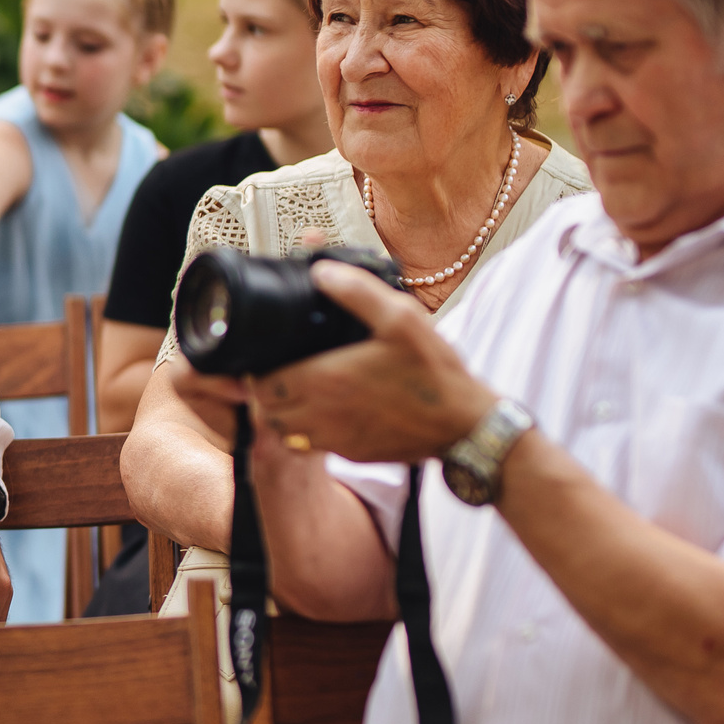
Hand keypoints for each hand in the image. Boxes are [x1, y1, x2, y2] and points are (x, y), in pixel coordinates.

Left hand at [246, 262, 497, 463]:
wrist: (465, 425)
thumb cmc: (434, 373)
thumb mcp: (401, 318)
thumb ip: (358, 292)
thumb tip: (320, 270)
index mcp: (325, 380)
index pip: (262, 383)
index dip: (257, 370)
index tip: (269, 354)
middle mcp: (322, 415)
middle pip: (267, 409)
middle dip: (265, 390)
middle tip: (280, 368)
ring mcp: (335, 439)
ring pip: (284, 431)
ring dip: (282, 412)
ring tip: (297, 388)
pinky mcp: (351, 453)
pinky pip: (311, 445)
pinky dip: (306, 430)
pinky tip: (325, 408)